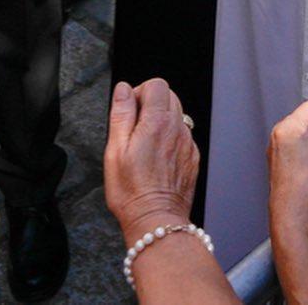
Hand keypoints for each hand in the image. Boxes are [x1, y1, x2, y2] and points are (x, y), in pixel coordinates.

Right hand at [104, 79, 199, 243]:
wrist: (156, 222)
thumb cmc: (132, 191)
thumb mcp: (115, 149)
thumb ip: (121, 113)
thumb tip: (124, 89)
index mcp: (157, 122)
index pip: (156, 85)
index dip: (139, 91)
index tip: (130, 109)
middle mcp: (177, 129)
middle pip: (169, 96)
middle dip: (151, 103)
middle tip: (135, 126)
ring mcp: (188, 144)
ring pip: (177, 115)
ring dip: (162, 120)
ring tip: (145, 144)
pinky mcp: (192, 159)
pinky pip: (183, 136)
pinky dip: (171, 137)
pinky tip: (157, 157)